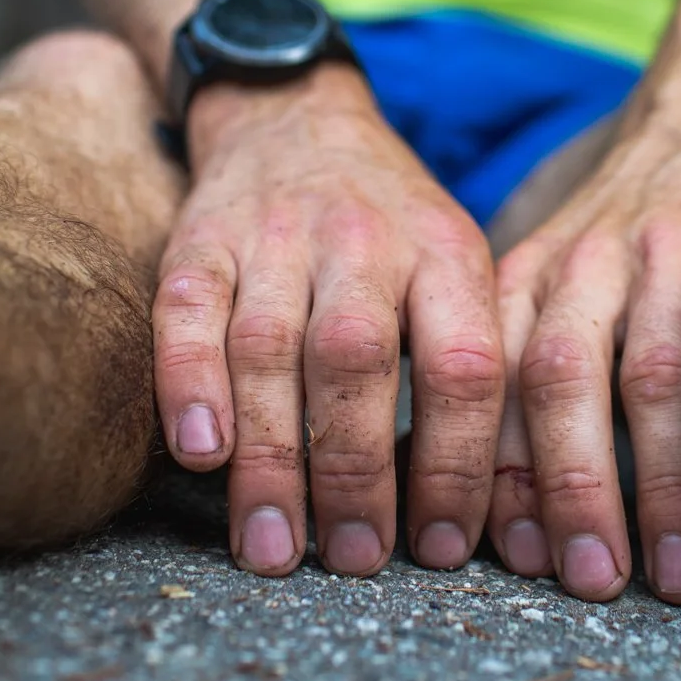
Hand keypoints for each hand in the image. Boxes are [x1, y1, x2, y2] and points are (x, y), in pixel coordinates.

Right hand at [152, 66, 503, 577]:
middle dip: (357, 471)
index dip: (457, 463)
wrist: (296, 120)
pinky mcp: (199, 239)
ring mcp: (275, 236)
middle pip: (358, 358)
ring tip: (274, 548)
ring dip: (271, 455)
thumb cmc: (391, 232)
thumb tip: (493, 517)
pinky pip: (188, 311)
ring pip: (270, 346)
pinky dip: (188, 381)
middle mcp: (362, 239)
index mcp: (445, 254)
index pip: (464, 366)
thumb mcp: (457, 270)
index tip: (442, 547)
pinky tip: (199, 452)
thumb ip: (474, 367)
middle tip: (355, 560)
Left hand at [487, 111, 680, 603]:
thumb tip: (495, 523)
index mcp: (521, 290)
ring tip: (678, 572)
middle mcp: (581, 270)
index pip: (496, 394)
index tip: (518, 564)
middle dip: (574, 492)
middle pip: (562, 386)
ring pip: (650, 369)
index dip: (501, 480)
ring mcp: (660, 255)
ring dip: (664, 478)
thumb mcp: (548, 295)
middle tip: (593, 583)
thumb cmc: (619, 248)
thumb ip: (520, 384)